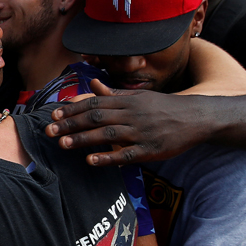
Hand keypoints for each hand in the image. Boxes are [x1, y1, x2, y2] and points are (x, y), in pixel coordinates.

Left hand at [46, 80, 206, 165]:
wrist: (196, 118)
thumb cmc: (164, 107)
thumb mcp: (139, 96)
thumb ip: (114, 94)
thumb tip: (93, 85)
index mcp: (127, 101)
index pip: (94, 103)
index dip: (73, 109)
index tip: (54, 114)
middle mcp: (131, 114)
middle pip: (96, 117)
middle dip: (71, 124)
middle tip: (49, 130)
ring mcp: (141, 133)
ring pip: (107, 134)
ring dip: (83, 139)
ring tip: (62, 143)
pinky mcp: (150, 150)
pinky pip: (126, 154)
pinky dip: (107, 157)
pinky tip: (90, 160)